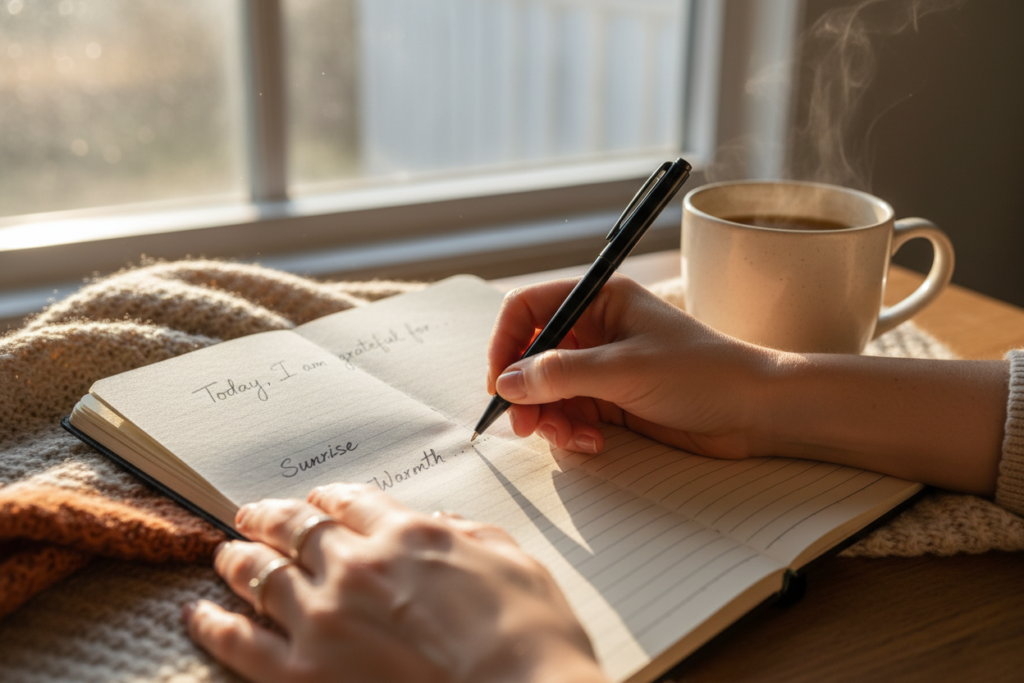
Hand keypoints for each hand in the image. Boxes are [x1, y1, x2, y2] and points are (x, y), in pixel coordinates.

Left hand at [184, 484, 608, 682]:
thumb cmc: (530, 635)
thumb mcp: (511, 560)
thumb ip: (467, 535)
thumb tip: (439, 525)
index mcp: (406, 535)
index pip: (351, 504)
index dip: (329, 499)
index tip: (319, 501)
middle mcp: (355, 567)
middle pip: (296, 530)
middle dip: (271, 518)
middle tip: (252, 515)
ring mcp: (322, 619)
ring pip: (260, 576)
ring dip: (239, 560)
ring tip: (225, 556)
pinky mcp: (301, 675)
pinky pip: (239, 643)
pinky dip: (213, 624)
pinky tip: (199, 613)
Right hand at [486, 275, 781, 458]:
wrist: (755, 410)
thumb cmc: (702, 373)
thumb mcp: (624, 369)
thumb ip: (561, 375)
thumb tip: (508, 383)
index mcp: (600, 300)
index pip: (528, 308)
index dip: (506, 342)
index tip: (500, 382)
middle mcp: (596, 329)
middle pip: (532, 355)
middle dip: (526, 392)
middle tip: (526, 426)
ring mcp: (603, 367)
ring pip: (549, 391)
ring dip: (550, 418)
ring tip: (571, 438)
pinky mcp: (614, 400)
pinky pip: (572, 414)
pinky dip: (573, 432)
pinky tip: (594, 444)